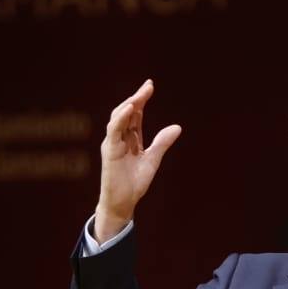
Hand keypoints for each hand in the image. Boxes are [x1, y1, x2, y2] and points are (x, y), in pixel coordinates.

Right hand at [95, 79, 181, 241]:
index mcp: (130, 138)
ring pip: (118, 117)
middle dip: (137, 98)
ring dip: (129, 104)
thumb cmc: (134, 184)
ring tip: (140, 94)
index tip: (150, 86)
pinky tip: (130, 107)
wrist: (123, 203)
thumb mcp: (152, 160)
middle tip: (148, 86)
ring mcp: (113, 143)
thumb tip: (177, 127)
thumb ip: (162, 143)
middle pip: (127, 112)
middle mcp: (120, 138)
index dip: (141, 100)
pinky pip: (114, 130)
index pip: (135, 114)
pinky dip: (121, 118)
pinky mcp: (110, 150)